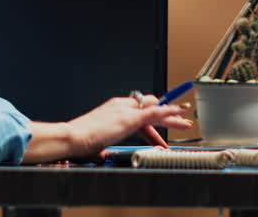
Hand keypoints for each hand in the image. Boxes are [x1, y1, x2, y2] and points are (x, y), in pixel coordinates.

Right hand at [66, 93, 189, 157]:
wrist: (73, 136)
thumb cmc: (79, 140)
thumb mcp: (95, 138)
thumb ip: (100, 142)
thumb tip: (98, 152)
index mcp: (112, 108)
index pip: (137, 111)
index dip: (150, 121)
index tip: (157, 132)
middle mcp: (120, 105)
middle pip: (148, 106)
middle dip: (164, 113)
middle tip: (178, 119)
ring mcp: (125, 110)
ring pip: (154, 108)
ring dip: (171, 114)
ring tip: (184, 119)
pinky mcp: (130, 118)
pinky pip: (154, 113)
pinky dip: (167, 112)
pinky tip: (177, 114)